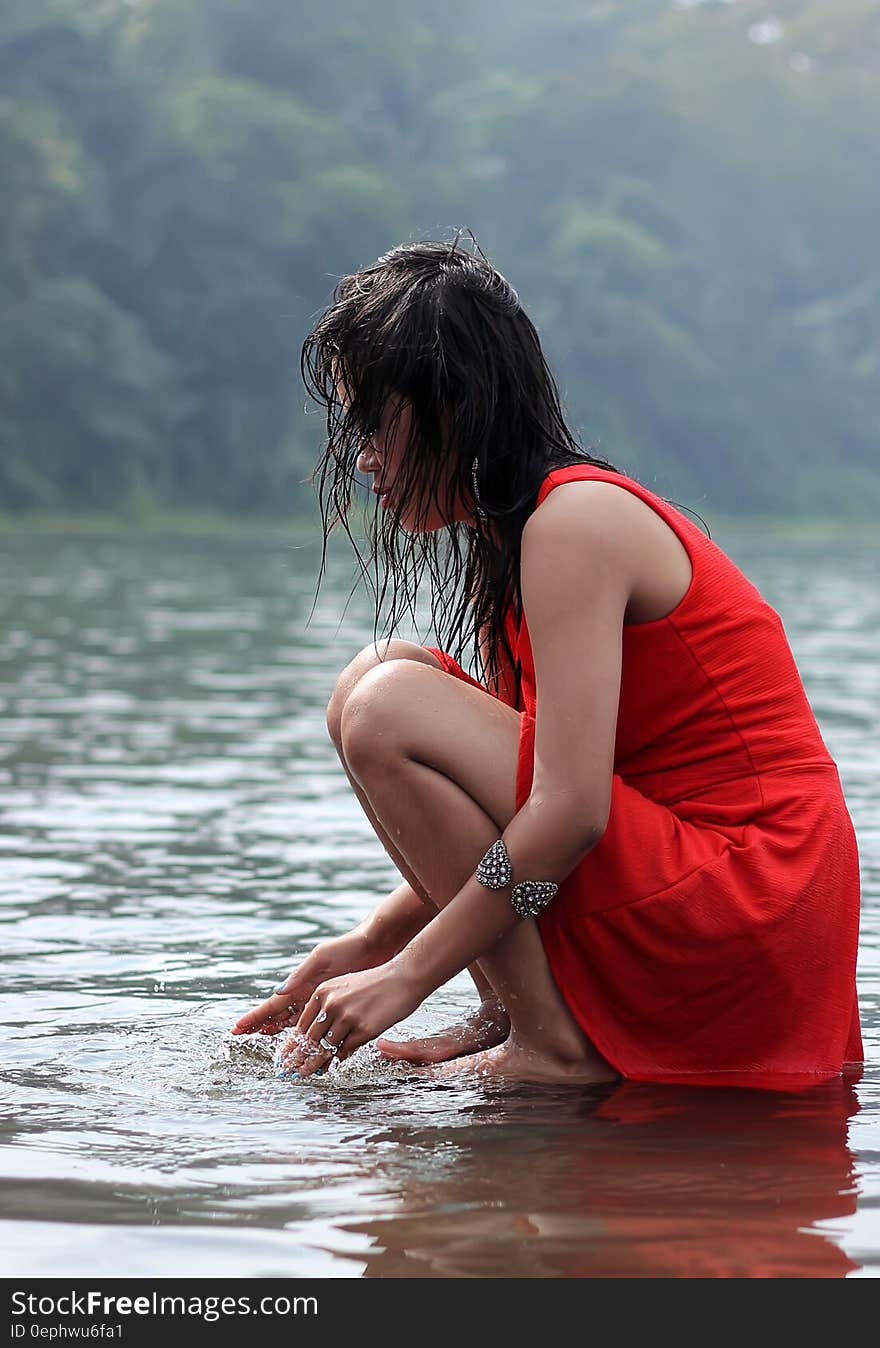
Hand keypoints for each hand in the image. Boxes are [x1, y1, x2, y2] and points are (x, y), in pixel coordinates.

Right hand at [230, 930, 379, 1036]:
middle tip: (243, 1037)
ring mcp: (320, 1000)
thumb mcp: (322, 957)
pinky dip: (307, 1034)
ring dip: (280, 1033)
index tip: (238, 1027)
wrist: (374, 947)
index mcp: (300, 982)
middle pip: (279, 1015)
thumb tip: (279, 991)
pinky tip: (302, 1045)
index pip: (272, 1004)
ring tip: (266, 1043)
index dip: (255, 1016)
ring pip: (295, 1022)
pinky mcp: (335, 1006)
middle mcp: (307, 993)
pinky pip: (317, 1023)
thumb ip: (301, 974)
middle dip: (261, 1025)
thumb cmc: (347, 948)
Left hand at [275, 958, 424, 1078]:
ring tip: (307, 1073)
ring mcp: (347, 1017)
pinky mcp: (363, 1028)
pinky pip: (346, 1049)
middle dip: (299, 1058)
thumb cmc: (376, 983)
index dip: (293, 1043)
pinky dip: (339, 1057)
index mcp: (323, 992)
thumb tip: (317, 1035)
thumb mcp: (345, 987)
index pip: (302, 1023)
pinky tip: (334, 1064)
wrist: (403, 977)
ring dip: (315, 1063)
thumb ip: (328, 1008)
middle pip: (310, 1039)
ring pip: (325, 1048)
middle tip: (290, 1071)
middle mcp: (331, 1004)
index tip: (286, 1056)